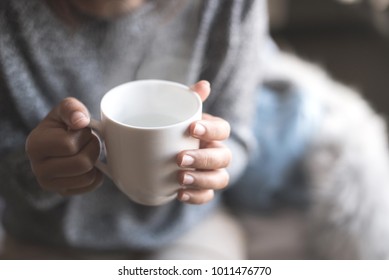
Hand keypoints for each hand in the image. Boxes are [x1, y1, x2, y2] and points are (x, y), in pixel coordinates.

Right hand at [25, 98, 102, 195]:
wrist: (60, 141)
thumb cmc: (64, 123)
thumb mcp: (66, 109)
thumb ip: (72, 108)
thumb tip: (80, 121)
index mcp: (35, 146)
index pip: (70, 146)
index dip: (84, 135)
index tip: (80, 130)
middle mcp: (38, 169)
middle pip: (81, 164)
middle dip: (92, 149)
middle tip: (88, 141)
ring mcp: (50, 184)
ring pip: (88, 177)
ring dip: (94, 161)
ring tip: (86, 151)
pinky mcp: (63, 192)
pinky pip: (91, 186)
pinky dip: (96, 174)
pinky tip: (88, 163)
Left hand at [176, 81, 231, 203]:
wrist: (154, 153)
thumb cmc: (170, 129)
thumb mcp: (175, 112)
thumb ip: (187, 99)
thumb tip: (203, 85)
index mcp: (211, 132)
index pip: (223, 130)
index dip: (211, 130)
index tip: (192, 128)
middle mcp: (215, 152)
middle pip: (224, 157)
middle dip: (204, 158)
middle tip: (180, 158)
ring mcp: (210, 172)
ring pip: (220, 179)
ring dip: (202, 180)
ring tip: (179, 178)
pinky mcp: (201, 189)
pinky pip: (207, 196)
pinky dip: (196, 196)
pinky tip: (179, 194)